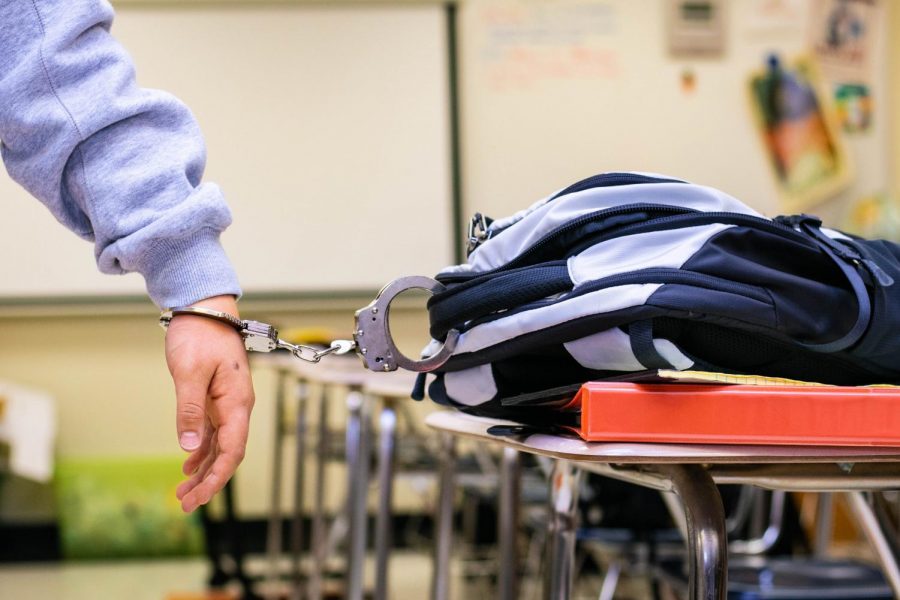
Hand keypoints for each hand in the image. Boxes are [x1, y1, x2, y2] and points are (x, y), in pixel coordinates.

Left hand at [164, 295, 254, 511]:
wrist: (203, 308)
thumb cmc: (200, 334)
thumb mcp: (189, 372)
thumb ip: (190, 410)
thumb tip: (189, 447)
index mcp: (237, 401)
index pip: (233, 449)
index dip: (218, 476)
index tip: (200, 496)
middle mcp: (236, 406)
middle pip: (228, 453)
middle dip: (209, 481)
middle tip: (185, 504)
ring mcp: (226, 403)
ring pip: (219, 446)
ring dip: (203, 470)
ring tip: (183, 492)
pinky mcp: (215, 398)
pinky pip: (212, 433)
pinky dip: (200, 452)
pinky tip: (188, 466)